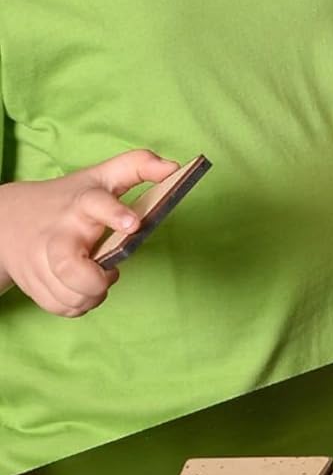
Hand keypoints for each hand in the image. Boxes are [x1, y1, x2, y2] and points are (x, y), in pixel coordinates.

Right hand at [0, 150, 179, 315]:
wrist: (6, 220)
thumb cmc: (68, 198)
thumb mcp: (103, 176)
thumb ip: (139, 166)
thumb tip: (174, 168)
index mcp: (81, 204)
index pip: (95, 204)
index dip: (114, 214)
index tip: (133, 224)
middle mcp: (57, 235)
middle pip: (69, 267)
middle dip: (94, 282)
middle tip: (110, 272)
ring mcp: (40, 262)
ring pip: (67, 296)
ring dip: (92, 295)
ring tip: (100, 277)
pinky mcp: (32, 283)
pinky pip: (60, 307)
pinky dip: (78, 305)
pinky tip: (83, 288)